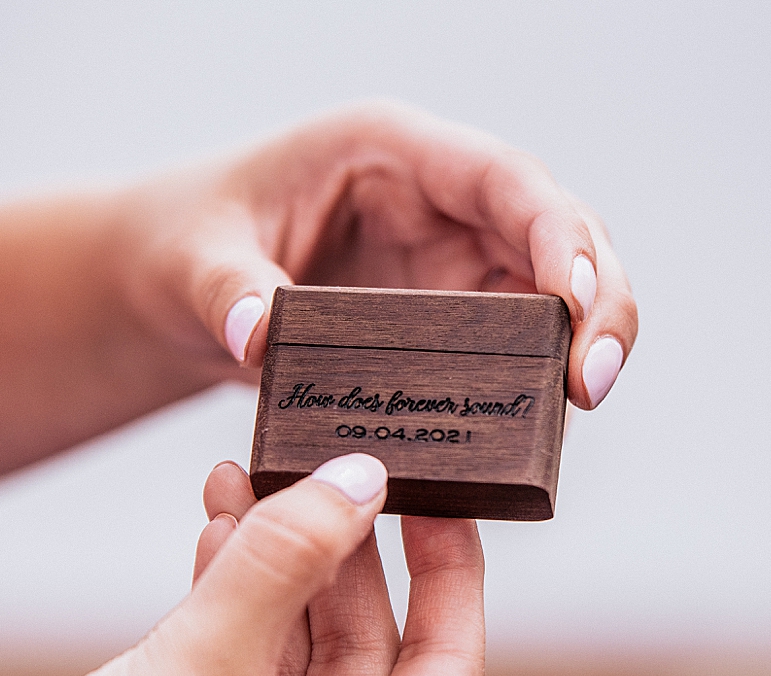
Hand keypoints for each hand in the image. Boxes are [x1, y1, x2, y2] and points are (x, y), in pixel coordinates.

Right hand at [0, 454, 484, 675]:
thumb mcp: (205, 667)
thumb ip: (282, 564)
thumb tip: (355, 480)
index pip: (446, 667)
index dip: (450, 575)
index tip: (443, 500)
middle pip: (365, 643)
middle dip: (339, 548)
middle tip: (331, 472)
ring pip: (299, 641)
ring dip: (275, 558)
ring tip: (254, 477)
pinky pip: (246, 655)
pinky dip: (234, 592)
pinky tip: (220, 531)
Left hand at [121, 100, 637, 408]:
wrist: (177, 282)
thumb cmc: (189, 238)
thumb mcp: (194, 257)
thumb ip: (227, 290)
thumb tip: (258, 337)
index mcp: (391, 151)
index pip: (503, 178)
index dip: (554, 235)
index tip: (570, 305)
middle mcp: (439, 199)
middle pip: (556, 232)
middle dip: (593, 301)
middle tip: (590, 386)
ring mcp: (449, 258)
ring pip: (553, 288)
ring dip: (579, 344)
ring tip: (578, 411)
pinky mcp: (445, 314)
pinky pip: (515, 340)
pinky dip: (536, 378)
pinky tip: (537, 428)